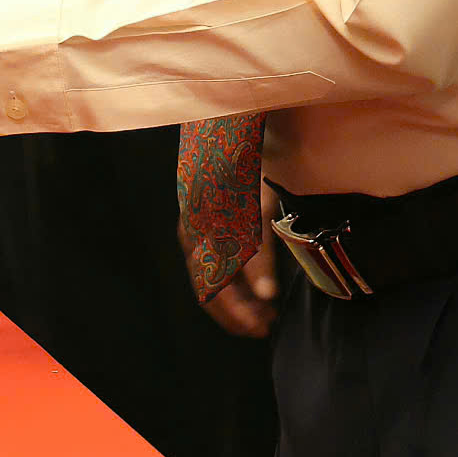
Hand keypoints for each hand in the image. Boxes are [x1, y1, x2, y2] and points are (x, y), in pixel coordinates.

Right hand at [188, 183, 280, 339]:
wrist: (228, 131)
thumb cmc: (245, 168)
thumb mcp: (258, 212)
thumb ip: (260, 256)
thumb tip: (266, 295)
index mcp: (200, 237)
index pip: (214, 291)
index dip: (238, 315)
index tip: (264, 326)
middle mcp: (191, 237)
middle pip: (208, 290)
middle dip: (237, 313)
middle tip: (266, 324)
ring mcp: (193, 229)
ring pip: (209, 279)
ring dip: (236, 300)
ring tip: (264, 310)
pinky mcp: (199, 223)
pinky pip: (210, 262)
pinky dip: (231, 280)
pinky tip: (252, 285)